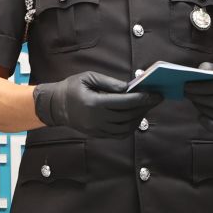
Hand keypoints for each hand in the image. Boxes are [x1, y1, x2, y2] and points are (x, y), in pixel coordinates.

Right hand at [34, 71, 161, 137]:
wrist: (55, 106)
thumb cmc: (72, 87)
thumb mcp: (88, 77)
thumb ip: (109, 83)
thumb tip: (129, 88)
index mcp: (94, 103)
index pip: (124, 102)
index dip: (142, 98)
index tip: (155, 93)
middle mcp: (97, 119)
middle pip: (128, 115)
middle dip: (145, 106)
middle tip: (157, 98)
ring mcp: (97, 129)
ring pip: (126, 127)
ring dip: (139, 118)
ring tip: (147, 107)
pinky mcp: (98, 135)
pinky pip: (119, 134)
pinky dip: (130, 127)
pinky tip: (136, 117)